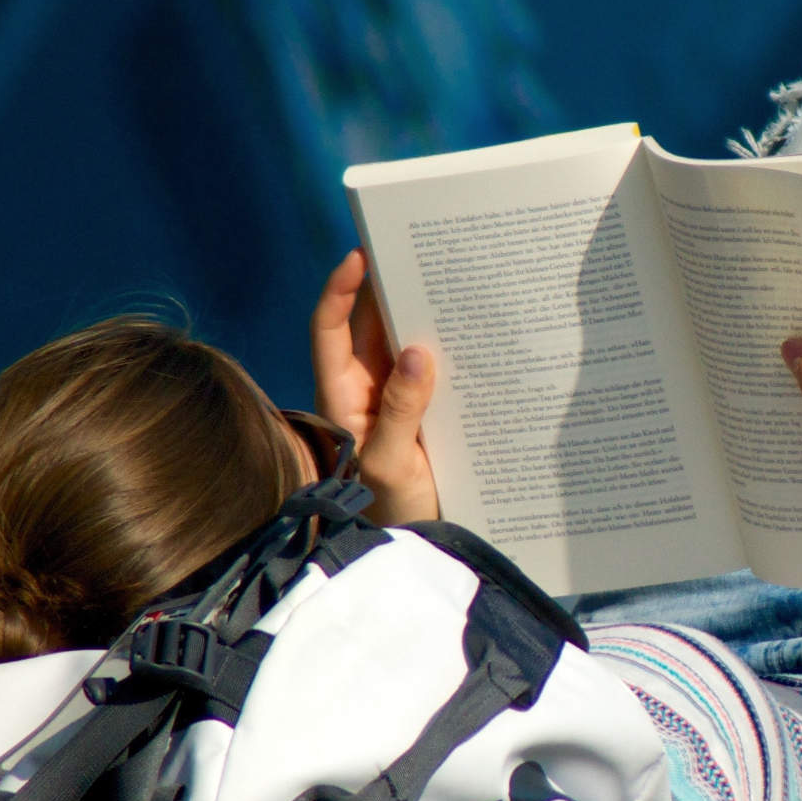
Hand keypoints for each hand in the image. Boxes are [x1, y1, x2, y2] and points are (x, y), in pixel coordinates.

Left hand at [311, 249, 439, 523]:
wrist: (416, 549)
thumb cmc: (389, 511)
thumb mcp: (391, 463)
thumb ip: (401, 409)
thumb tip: (417, 351)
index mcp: (342, 396)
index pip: (329, 331)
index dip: (338, 291)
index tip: (359, 255)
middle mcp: (364, 390)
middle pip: (368, 326)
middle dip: (387, 288)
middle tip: (419, 251)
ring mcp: (394, 400)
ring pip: (401, 343)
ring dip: (420, 314)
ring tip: (450, 280)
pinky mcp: (423, 413)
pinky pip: (431, 370)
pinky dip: (446, 347)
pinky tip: (472, 331)